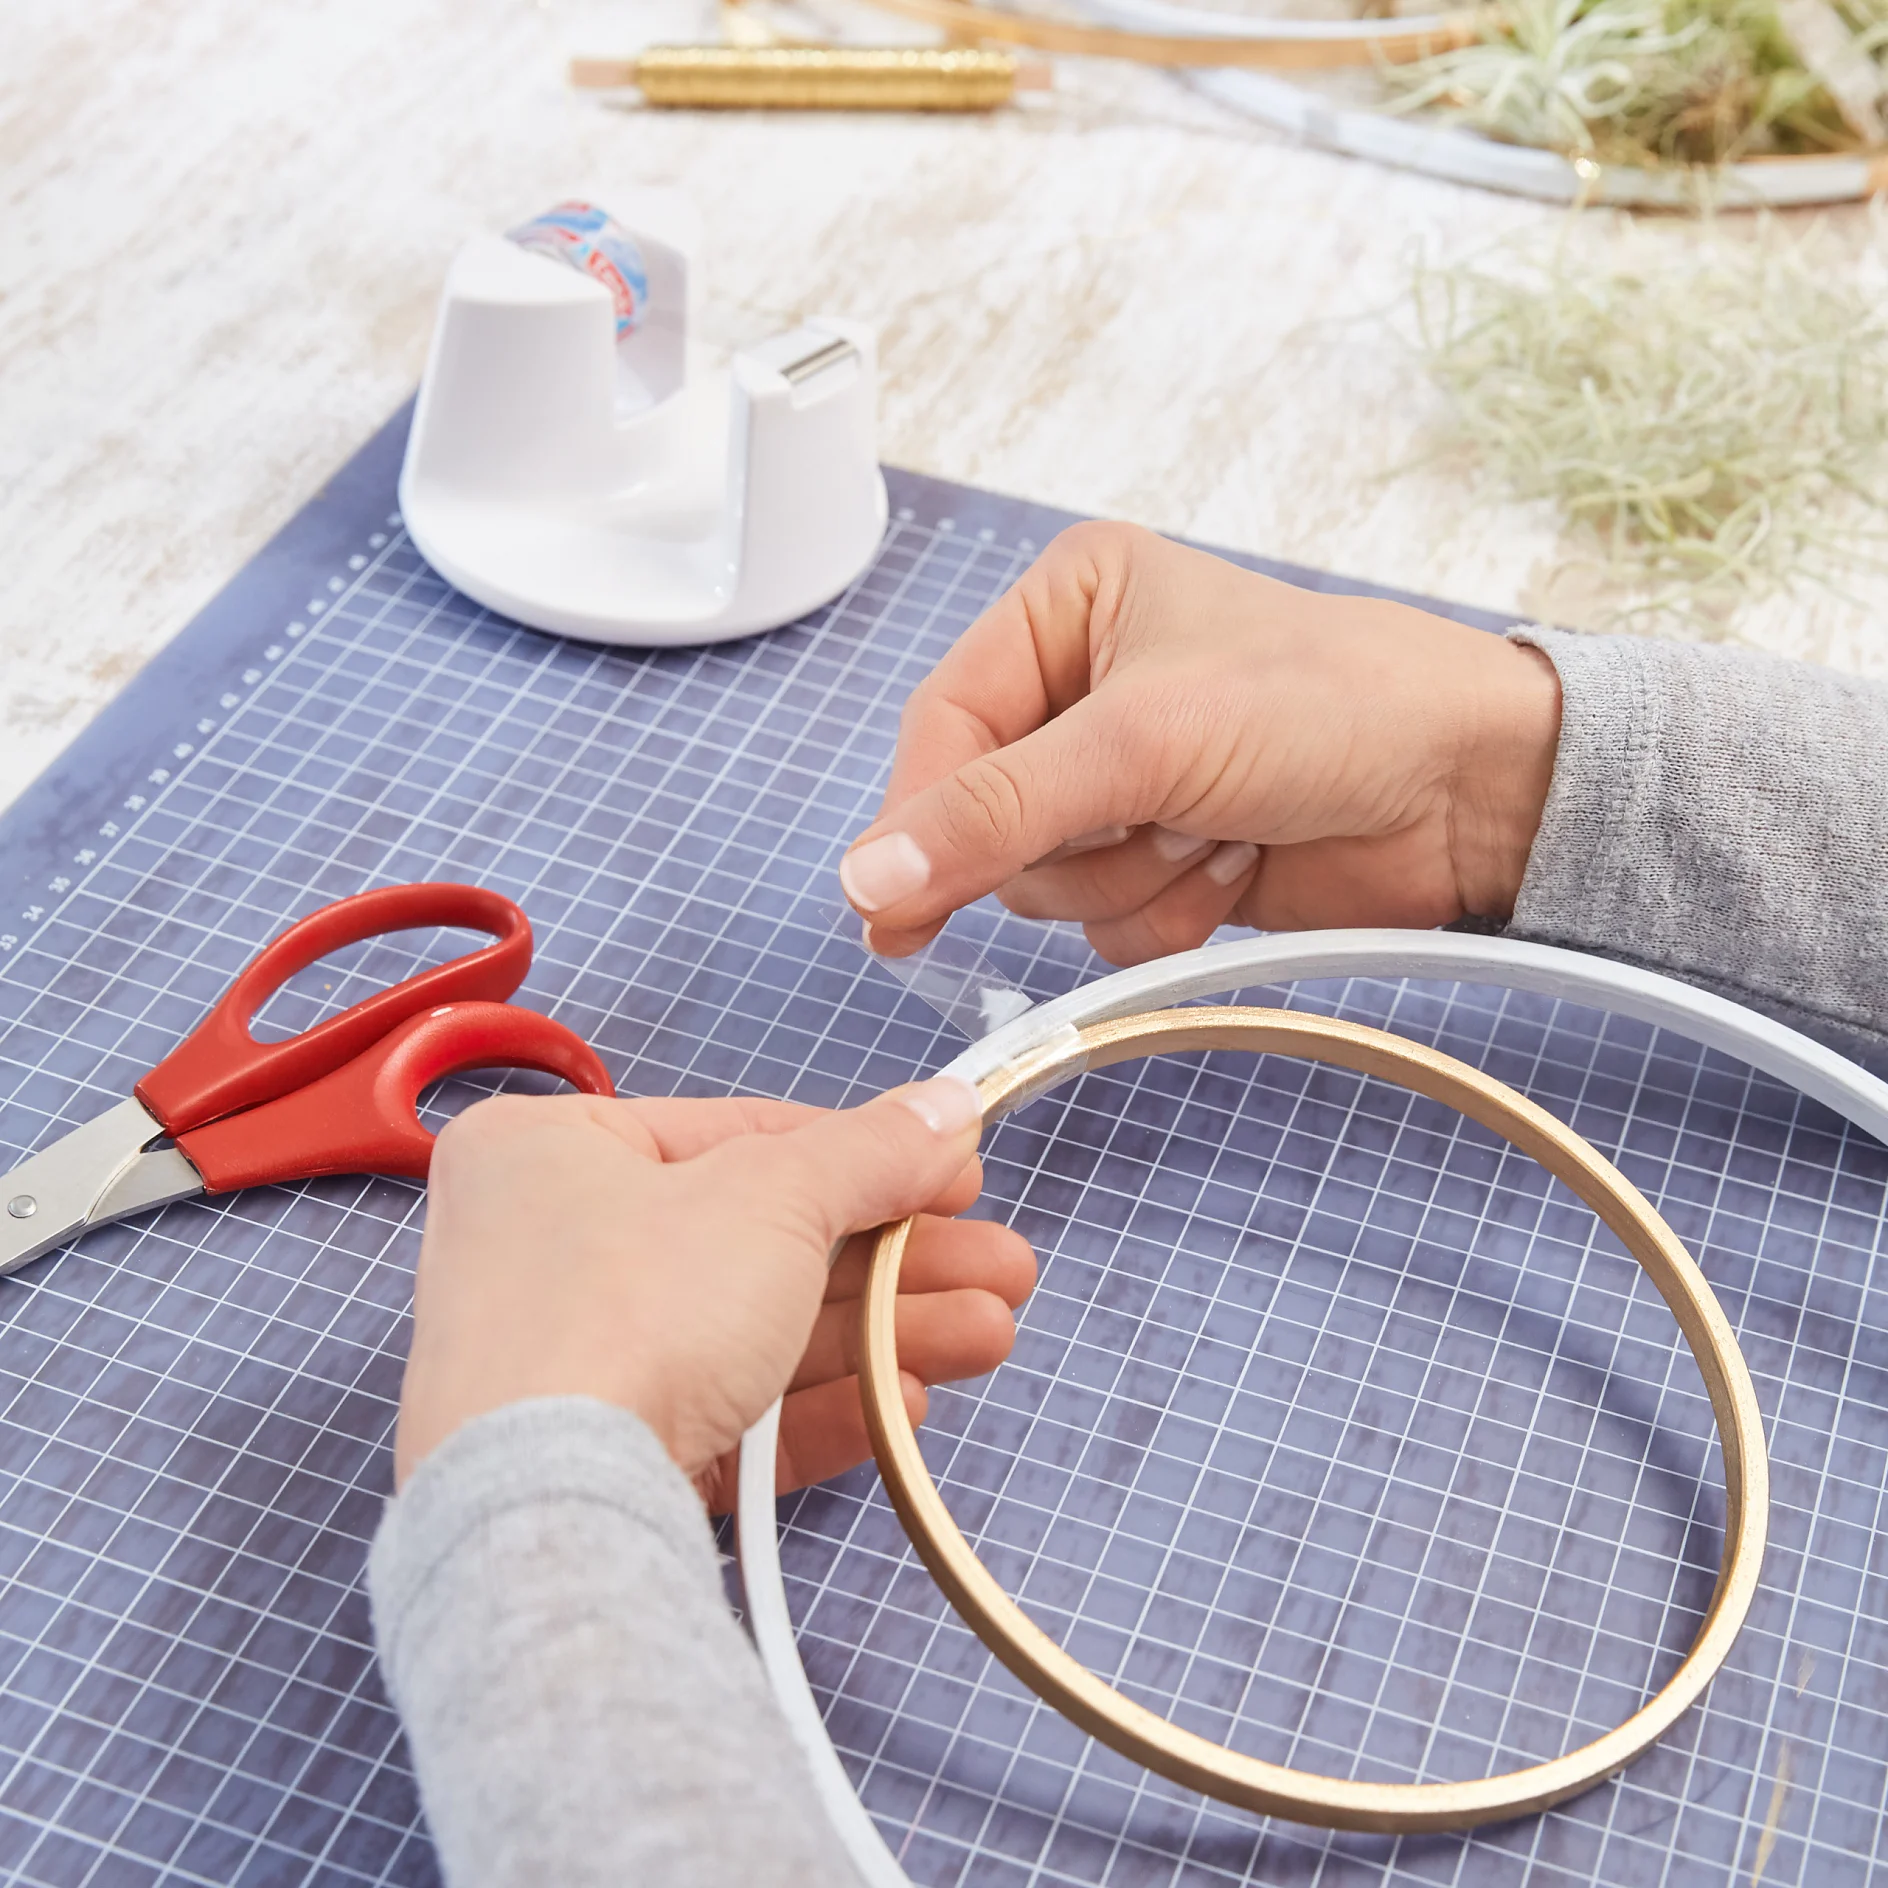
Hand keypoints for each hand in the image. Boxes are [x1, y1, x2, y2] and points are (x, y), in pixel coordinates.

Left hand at [396, 1080, 1032, 1512]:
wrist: (552, 1507)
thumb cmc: (637, 1301)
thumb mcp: (773, 1196)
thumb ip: (871, 1152)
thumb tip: (950, 1106)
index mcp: (553, 1151)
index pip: (738, 1134)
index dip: (862, 1152)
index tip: (958, 1173)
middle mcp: (551, 1251)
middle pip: (763, 1241)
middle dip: (898, 1261)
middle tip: (1004, 1270)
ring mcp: (577, 1366)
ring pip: (759, 1335)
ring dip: (884, 1333)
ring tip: (990, 1336)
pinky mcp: (609, 1464)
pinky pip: (730, 1417)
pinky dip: (822, 1407)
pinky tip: (907, 1404)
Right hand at [839, 523, 1561, 963]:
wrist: (1471, 789)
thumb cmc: (1334, 704)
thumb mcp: (1143, 739)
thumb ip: (997, 812)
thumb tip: (868, 874)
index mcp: (1065, 608)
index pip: (940, 728)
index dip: (918, 819)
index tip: (890, 905)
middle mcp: (1083, 691)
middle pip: (985, 820)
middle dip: (1076, 842)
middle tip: (1154, 815)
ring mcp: (1123, 783)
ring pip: (1044, 887)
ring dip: (1132, 881)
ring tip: (1217, 827)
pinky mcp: (1162, 858)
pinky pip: (1103, 928)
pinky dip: (1169, 913)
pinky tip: (1238, 863)